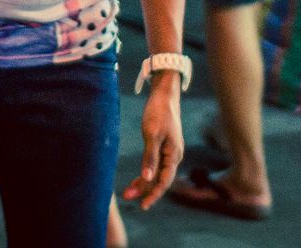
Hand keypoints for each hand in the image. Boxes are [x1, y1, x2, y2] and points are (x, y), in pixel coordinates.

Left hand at [122, 74, 183, 209]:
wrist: (164, 95)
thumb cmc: (159, 113)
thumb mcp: (152, 135)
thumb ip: (150, 158)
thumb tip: (148, 178)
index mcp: (173, 155)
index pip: (164, 181)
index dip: (153, 194)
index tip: (143, 205)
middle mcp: (173, 156)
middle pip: (159, 179)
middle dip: (144, 190)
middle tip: (127, 197)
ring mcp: (168, 152)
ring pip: (156, 173)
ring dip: (143, 182)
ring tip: (128, 192)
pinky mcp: (162, 147)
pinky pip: (155, 164)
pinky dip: (145, 172)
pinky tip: (138, 179)